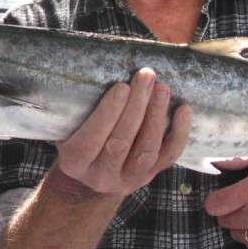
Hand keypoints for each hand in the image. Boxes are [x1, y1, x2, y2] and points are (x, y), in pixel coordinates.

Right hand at [54, 68, 191, 197]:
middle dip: (136, 106)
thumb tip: (85, 69)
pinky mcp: (148, 176)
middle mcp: (99, 176)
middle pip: (120, 142)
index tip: (121, 87)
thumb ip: (73, 109)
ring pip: (146, 150)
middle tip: (145, 76)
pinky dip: (179, 133)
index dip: (108, 113)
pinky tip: (183, 109)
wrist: (89, 174)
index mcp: (74, 162)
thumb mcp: (64, 127)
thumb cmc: (75, 136)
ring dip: (156, 116)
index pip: (91, 139)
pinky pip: (168, 157)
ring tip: (162, 88)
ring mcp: (127, 180)